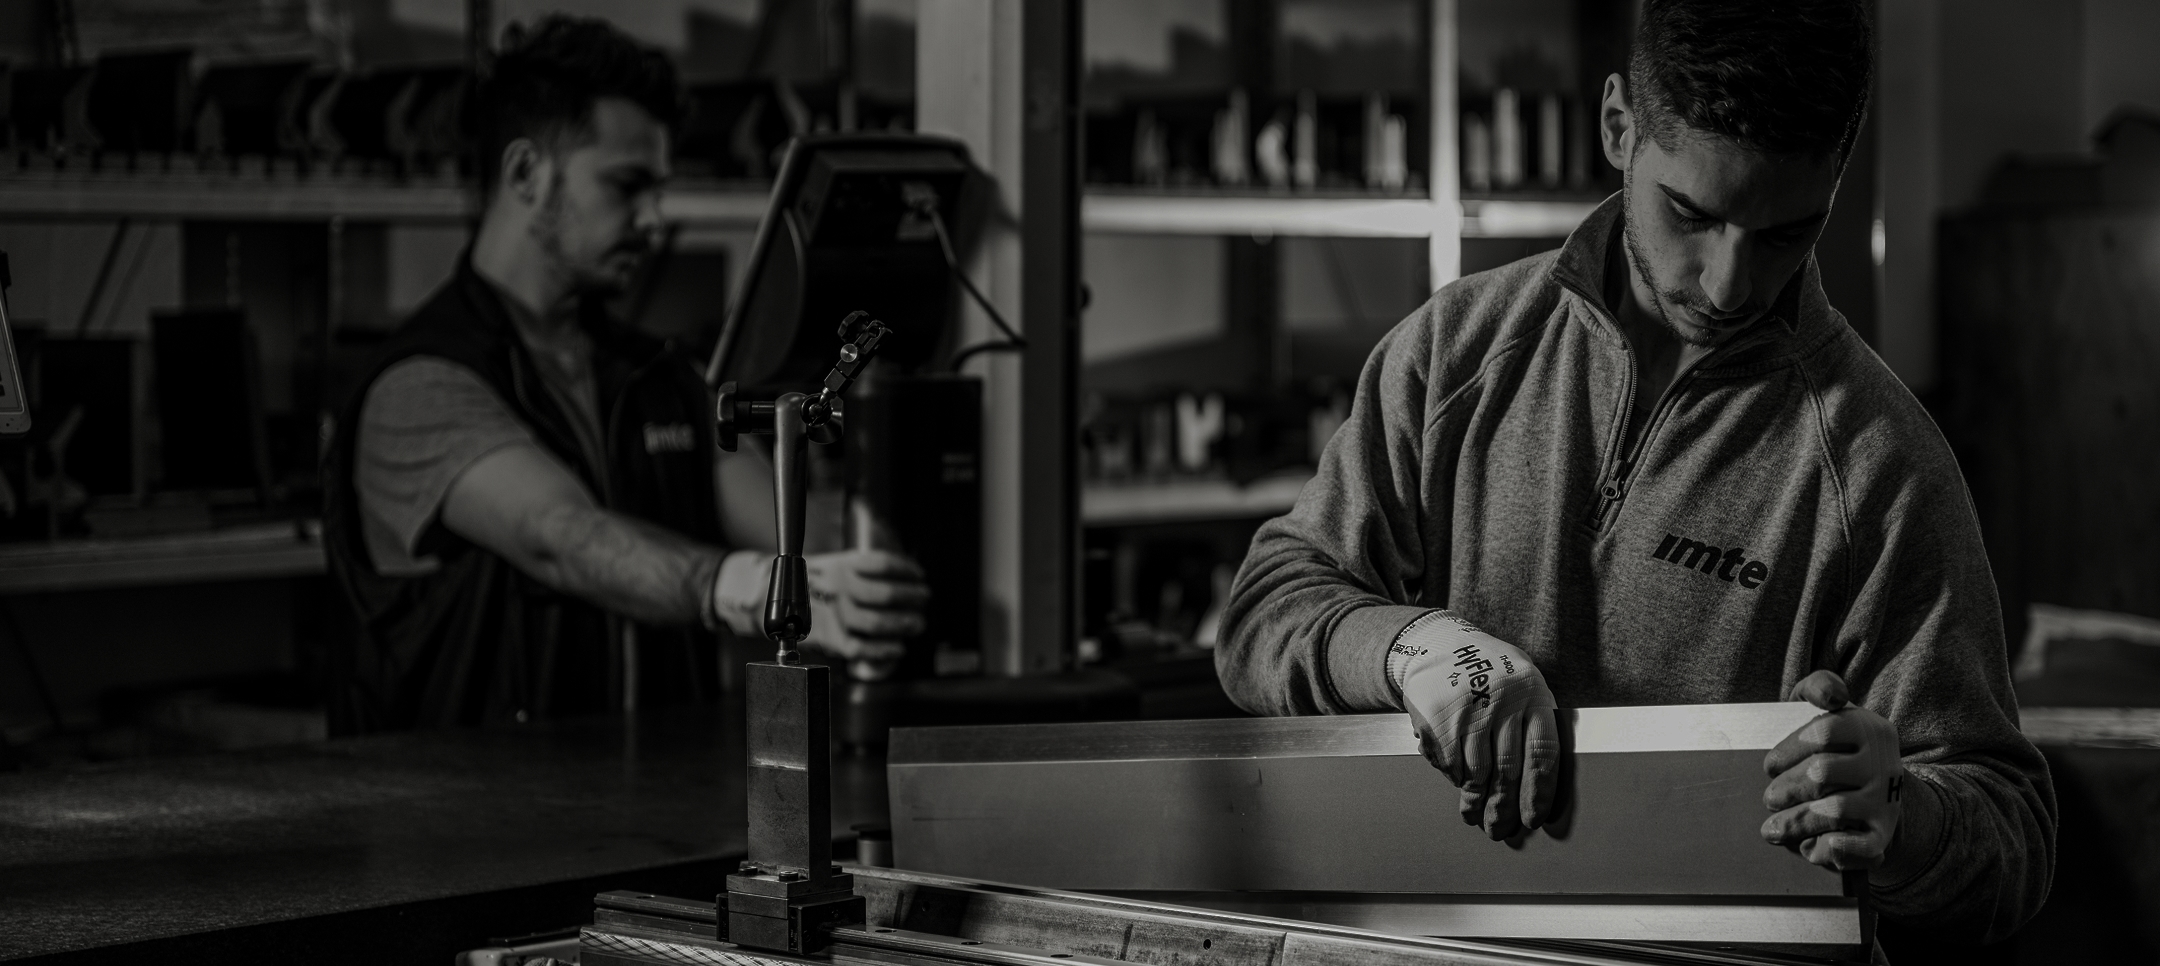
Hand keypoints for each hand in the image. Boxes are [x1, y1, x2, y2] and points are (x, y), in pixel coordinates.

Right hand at [803, 550, 928, 678]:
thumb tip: (906, 574)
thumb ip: (864, 569)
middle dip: (910, 597)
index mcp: (841, 565)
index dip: (906, 570)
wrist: (776, 599)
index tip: (919, 574)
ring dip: (901, 624)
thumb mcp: (835, 564)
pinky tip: (898, 648)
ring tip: (917, 623)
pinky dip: (883, 651)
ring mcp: (832, 614)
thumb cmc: (814, 583)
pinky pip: (860, 649)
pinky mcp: (829, 639)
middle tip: (924, 598)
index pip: (881, 564)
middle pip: (883, 594)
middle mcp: (837, 587)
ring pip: (874, 622)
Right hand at [1398, 614, 1559, 838]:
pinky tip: (1458, 785)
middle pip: (1508, 770)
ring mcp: (1470, 708)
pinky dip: (1455, 780)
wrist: (1439, 643)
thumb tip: (1536, 788)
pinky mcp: (1440, 717)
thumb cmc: (1489, 672)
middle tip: (1500, 830)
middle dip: (1504, 808)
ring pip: (1477, 772)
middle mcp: (1503, 700)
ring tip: (1475, 817)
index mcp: (1533, 694)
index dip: (1538, 792)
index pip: (1543, 754)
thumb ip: (1532, 726)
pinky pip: (1451, 764)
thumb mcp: (1523, 685)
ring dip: (1476, 803)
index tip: (1532, 819)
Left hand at [1761, 670, 1905, 870]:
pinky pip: (1862, 847)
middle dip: (1786, 788)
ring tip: (1772, 828)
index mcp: (1866, 728)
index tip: (1769, 765)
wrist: (1872, 786)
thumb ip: (1820, 686)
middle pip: (1822, 773)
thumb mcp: (1819, 707)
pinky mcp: (1881, 834)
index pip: (1822, 731)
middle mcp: (1881, 764)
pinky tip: (1812, 848)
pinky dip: (1834, 849)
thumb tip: (1833, 695)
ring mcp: (1884, 801)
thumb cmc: (1830, 743)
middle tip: (1769, 798)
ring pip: (1834, 811)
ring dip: (1796, 821)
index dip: (1787, 750)